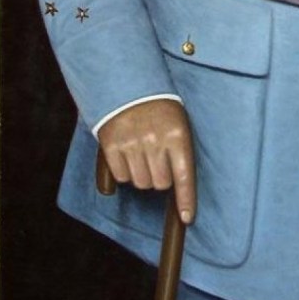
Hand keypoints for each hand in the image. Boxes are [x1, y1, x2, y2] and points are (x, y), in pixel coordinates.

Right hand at [98, 98, 195, 223]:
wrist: (127, 82)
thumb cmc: (159, 107)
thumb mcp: (178, 121)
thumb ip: (180, 150)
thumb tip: (178, 188)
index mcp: (177, 134)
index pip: (184, 175)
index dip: (186, 200)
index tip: (186, 218)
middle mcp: (155, 140)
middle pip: (161, 184)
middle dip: (161, 178)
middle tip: (157, 160)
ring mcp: (132, 143)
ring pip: (141, 183)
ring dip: (142, 175)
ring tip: (142, 154)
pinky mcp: (112, 145)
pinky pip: (121, 176)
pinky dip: (124, 171)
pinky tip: (127, 153)